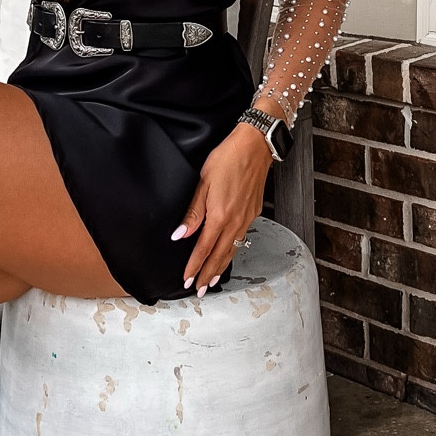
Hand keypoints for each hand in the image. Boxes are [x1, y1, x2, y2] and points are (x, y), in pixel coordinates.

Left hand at [174, 122, 274, 291]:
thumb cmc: (228, 158)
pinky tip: (229, 254)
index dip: (194, 266)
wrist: (255, 146)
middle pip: (220, 255)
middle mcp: (235, 221)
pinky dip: (233, 252)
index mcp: (220, 215)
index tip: (187, 279)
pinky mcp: (253, 212)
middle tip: (199, 289)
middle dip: (208, 274)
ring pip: (232, 250)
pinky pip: (241, 239)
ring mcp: (246, 218)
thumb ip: (193, 211)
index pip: (203, 248)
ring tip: (212, 280)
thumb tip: (180, 234)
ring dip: (221, 267)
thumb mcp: (203, 182)